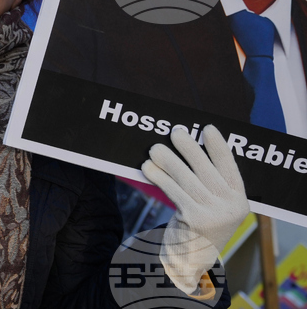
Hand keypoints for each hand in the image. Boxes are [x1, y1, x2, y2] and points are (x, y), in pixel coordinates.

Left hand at [142, 125, 247, 293]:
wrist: (191, 259)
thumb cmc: (199, 223)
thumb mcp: (213, 205)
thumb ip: (209, 181)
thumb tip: (187, 145)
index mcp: (239, 200)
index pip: (230, 167)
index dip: (219, 146)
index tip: (207, 128)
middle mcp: (230, 207)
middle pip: (206, 169)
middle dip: (189, 148)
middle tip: (175, 132)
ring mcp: (213, 214)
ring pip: (186, 178)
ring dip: (167, 160)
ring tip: (154, 148)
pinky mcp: (193, 219)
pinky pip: (172, 190)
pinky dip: (158, 177)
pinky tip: (148, 167)